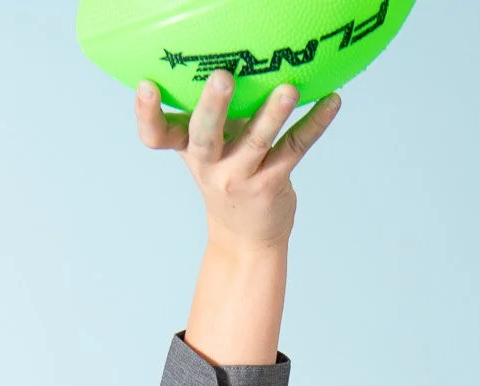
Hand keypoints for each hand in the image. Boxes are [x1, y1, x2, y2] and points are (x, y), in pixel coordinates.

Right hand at [136, 69, 340, 253]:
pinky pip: (295, 148)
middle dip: (213, 106)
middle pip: (205, 135)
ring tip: (288, 89)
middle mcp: (210, 165)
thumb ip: (210, 113)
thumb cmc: (225, 176)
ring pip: (257, 141)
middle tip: (222, 78)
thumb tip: (232, 53)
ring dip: (273, 113)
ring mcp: (241, 177)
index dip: (147, 113)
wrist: (246, 238)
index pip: (157, 135)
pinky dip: (315, 123)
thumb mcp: (206, 150)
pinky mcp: (272, 184)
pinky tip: (333, 101)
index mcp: (188, 151)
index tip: (146, 86)